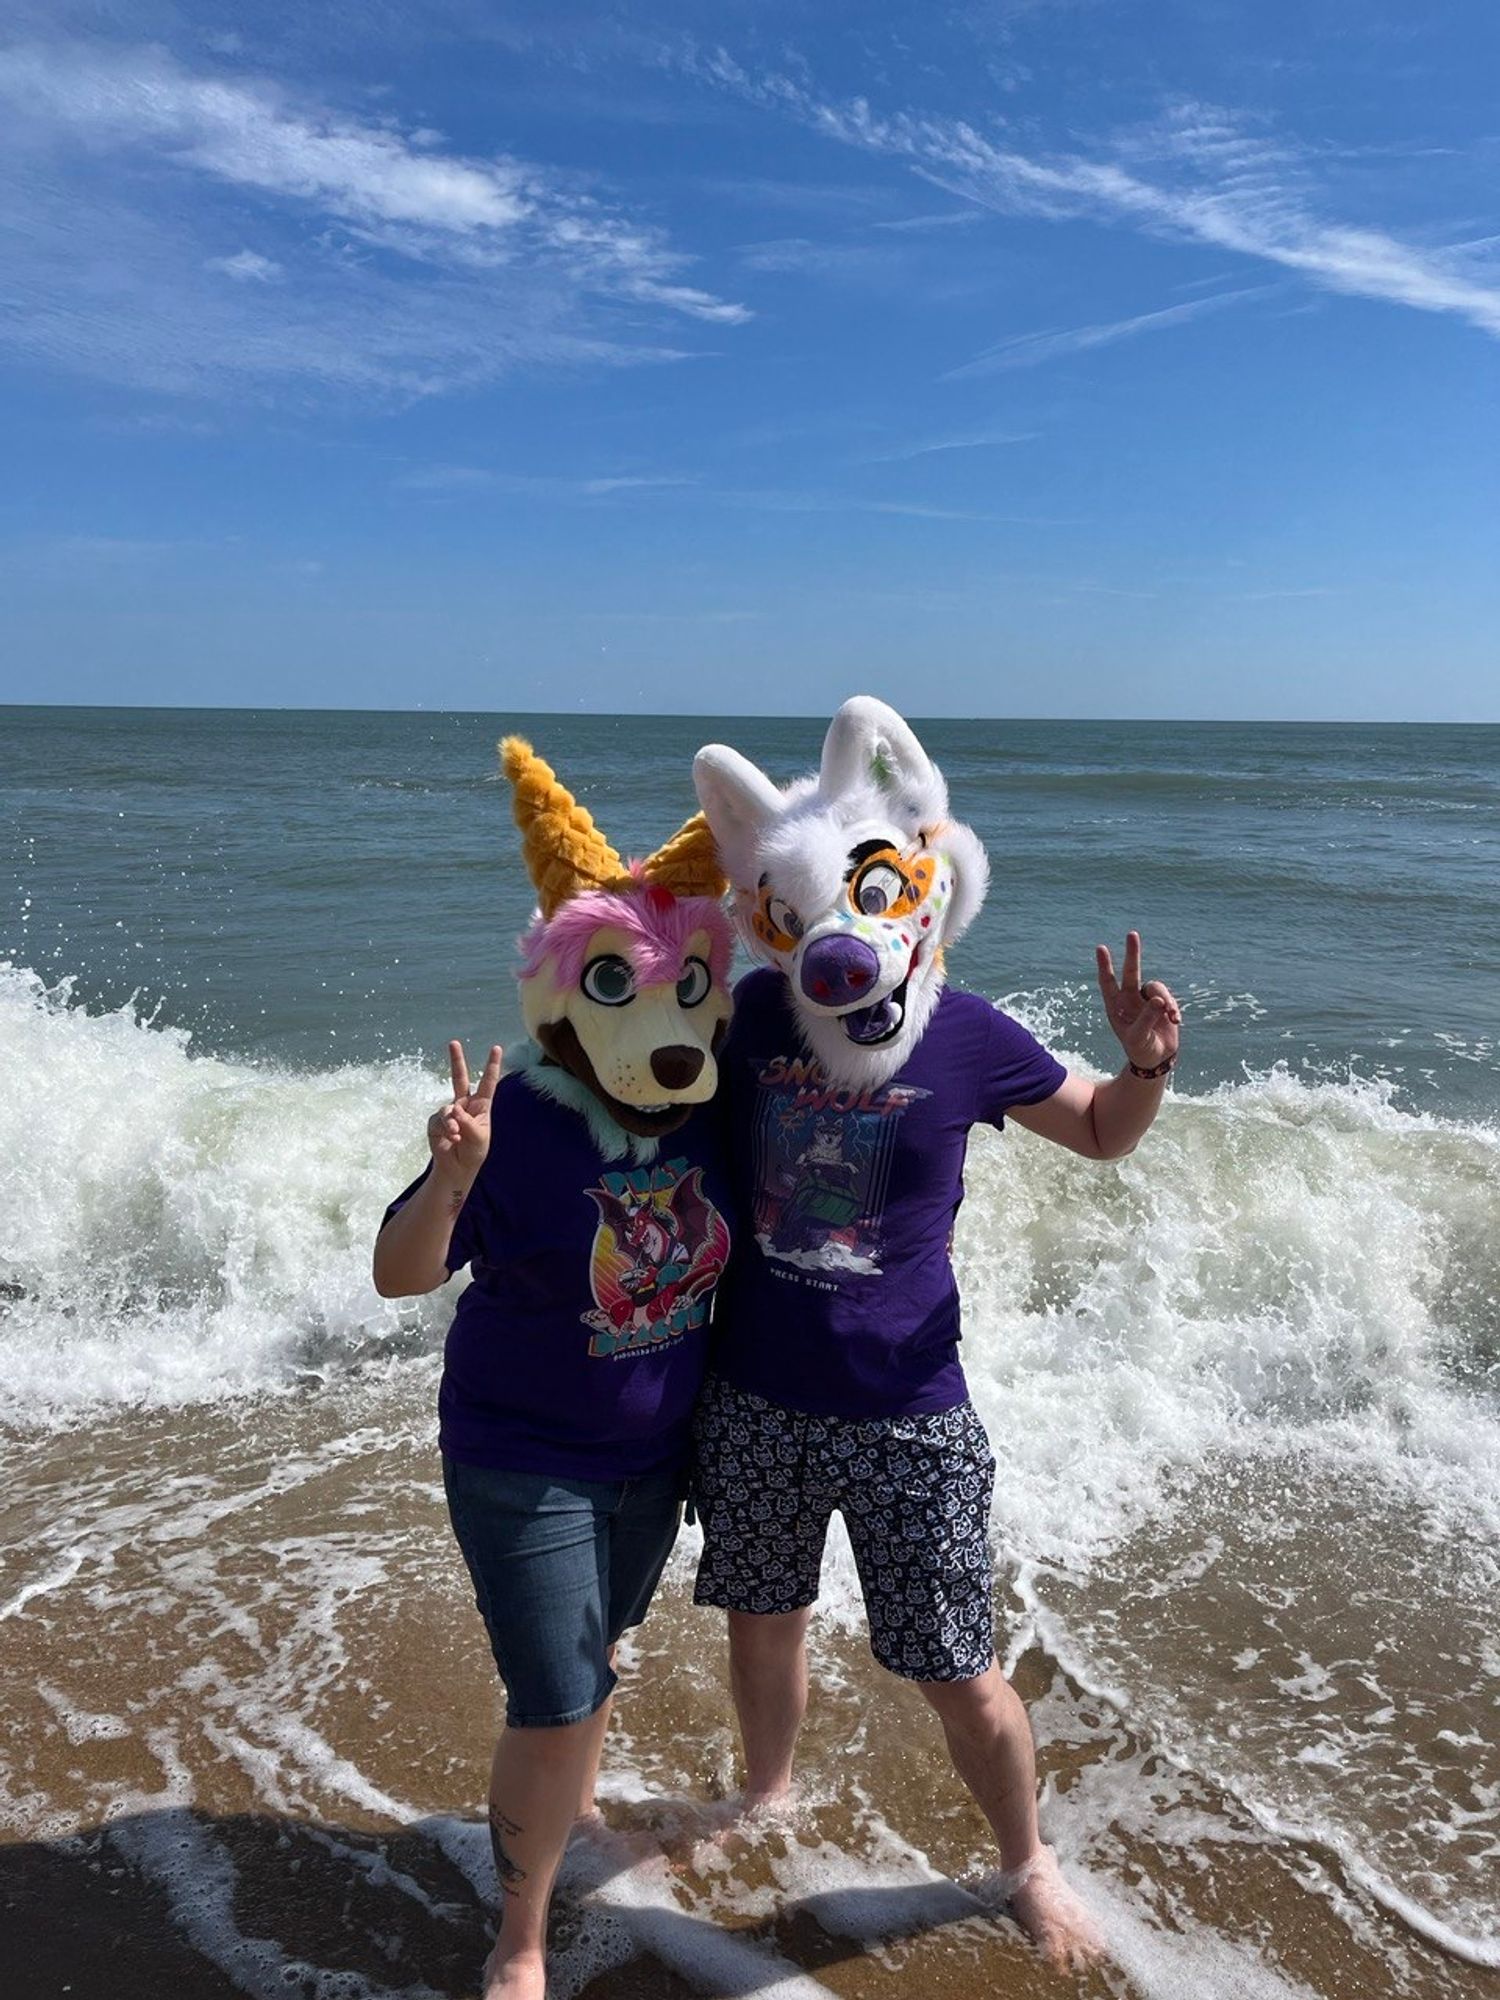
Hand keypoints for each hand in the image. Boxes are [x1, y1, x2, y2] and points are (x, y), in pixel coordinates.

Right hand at [427, 1040, 501, 1183]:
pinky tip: (451, 1139)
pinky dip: (445, 1129)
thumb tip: (454, 1110)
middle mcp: (464, 1105)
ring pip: (447, 1108)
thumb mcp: (479, 1138)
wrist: (457, 1168)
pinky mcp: (436, 1122)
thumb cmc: (474, 1152)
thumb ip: (468, 1123)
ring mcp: (449, 1112)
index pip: (488, 1082)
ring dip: (451, 1122)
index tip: (496, 1048)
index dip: (491, 1066)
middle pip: (459, 1078)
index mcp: (481, 1106)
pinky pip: (438, 1121)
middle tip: (453, 1042)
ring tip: (456, 1135)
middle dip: (456, 1060)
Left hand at [1095, 932, 1181, 1070]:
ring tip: (1172, 1016)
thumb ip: (1146, 1018)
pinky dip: (1174, 1008)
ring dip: (1166, 1001)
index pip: (1108, 982)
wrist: (1156, 1059)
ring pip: (1156, 988)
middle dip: (1133, 953)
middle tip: (1132, 934)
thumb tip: (1158, 999)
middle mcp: (1129, 999)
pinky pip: (1169, 998)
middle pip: (1132, 971)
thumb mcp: (1138, 1037)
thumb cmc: (1140, 1049)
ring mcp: (1146, 1000)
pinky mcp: (1162, 1004)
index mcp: (1116, 1006)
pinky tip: (1177, 1021)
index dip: (1105, 966)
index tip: (1101, 948)